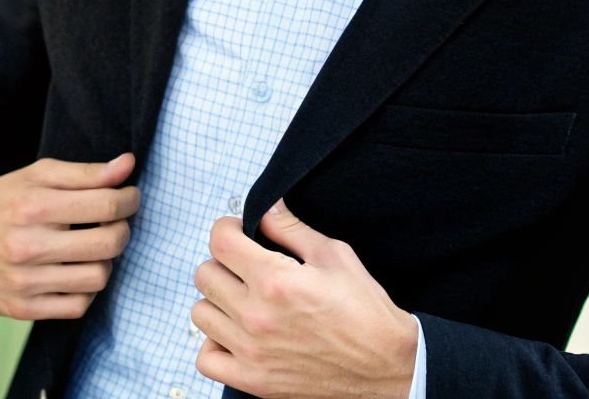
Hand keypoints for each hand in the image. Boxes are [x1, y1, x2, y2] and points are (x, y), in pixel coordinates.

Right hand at [0, 153, 138, 319]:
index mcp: (31, 206)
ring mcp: (24, 281)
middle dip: (122, 230)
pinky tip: (74, 271)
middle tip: (114, 223)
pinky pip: (78, 306)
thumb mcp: (34, 177)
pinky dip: (85, 289)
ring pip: (98, 277)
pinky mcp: (22, 308)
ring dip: (105, 261)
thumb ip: (84, 173)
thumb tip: (128, 164)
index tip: (128, 198)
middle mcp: (27, 246)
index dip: (128, 200)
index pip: (105, 206)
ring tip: (91, 248)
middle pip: (108, 244)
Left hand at [192, 201, 418, 398]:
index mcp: (276, 281)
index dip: (227, 228)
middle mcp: (256, 316)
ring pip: (200, 313)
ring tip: (242, 300)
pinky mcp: (253, 380)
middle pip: (204, 274)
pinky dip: (214, 344)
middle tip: (245, 267)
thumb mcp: (335, 256)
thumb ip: (291, 229)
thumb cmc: (366, 311)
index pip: (219, 241)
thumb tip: (266, 207)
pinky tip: (235, 334)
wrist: (388, 366)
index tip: (240, 233)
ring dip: (218, 301)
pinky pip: (206, 358)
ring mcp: (251, 352)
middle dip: (223, 262)